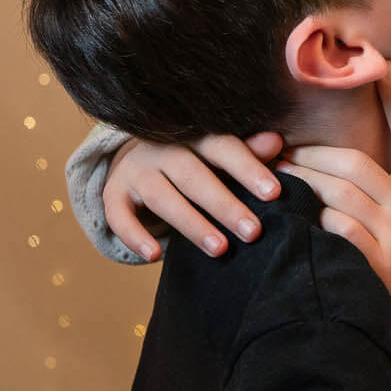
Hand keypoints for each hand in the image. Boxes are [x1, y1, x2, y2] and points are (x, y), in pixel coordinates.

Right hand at [104, 131, 284, 260]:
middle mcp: (162, 149)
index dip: (248, 168)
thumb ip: (246, 152)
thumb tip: (277, 142)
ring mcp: (135, 171)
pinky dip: (135, 236)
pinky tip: (154, 255)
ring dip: (192, 224)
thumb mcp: (218, 155)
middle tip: (253, 232)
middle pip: (194, 176)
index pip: (222, 147)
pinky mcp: (114, 194)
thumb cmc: (193, 161)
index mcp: (194, 135)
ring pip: (163, 198)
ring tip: (220, 249)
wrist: (137, 161)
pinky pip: (120, 216)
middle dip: (225, 205)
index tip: (274, 193)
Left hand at [281, 64, 390, 340]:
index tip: (379, 64)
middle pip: (355, 164)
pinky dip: (317, 220)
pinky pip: (337, 231)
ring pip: (339, 195)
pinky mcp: (376, 266)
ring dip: (306, 183)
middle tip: (286, 151)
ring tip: (280, 178)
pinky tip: (299, 217)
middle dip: (315, 154)